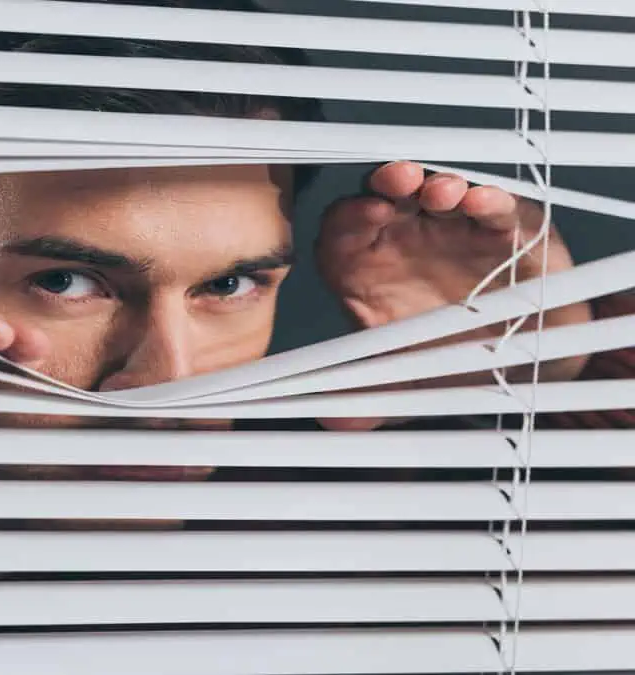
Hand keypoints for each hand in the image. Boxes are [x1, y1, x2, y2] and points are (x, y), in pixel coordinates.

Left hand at [315, 161, 591, 428]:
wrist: (518, 359)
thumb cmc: (448, 356)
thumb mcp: (405, 382)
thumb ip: (370, 397)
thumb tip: (336, 425)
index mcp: (369, 268)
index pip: (344, 234)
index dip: (348, 222)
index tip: (358, 216)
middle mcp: (405, 238)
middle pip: (385, 199)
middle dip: (387, 186)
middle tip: (395, 183)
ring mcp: (452, 227)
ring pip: (437, 193)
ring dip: (437, 187)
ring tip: (441, 193)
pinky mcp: (505, 228)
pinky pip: (495, 207)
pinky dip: (489, 203)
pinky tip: (482, 204)